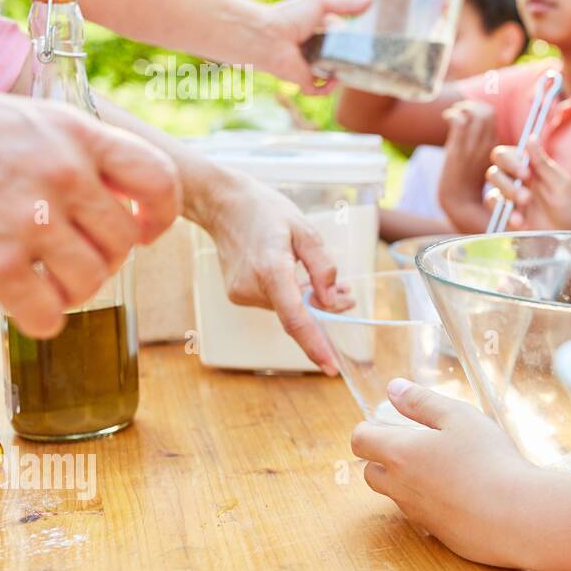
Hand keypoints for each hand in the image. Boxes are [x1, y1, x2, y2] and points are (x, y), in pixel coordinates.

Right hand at [0, 96, 180, 336]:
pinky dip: (45, 318)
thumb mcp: (40, 122)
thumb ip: (88, 154)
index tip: (147, 231)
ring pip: (92, 279)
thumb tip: (132, 203)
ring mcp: (27, 219)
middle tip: (79, 255)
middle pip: (123, 239)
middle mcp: (62, 175)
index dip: (161, 214)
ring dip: (77, 288)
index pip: (156, 179)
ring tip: (54, 280)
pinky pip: (45, 310)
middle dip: (108, 256)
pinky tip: (34, 309)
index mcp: (79, 135)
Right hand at [197, 168, 351, 374]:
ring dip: (309, 301)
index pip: (295, 318)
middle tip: (347, 294)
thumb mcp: (306, 230)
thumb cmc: (266, 212)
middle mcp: (251, 287)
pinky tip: (300, 279)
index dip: (315, 345)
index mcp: (271, 270)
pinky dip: (291, 296)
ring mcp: (240, 294)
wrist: (222, 203)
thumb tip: (332, 302)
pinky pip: (274, 302)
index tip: (330, 367)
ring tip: (327, 282)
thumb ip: (323, 267)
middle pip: (297, 314)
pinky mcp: (237, 294)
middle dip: (325, 309)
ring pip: (287, 309)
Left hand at [253, 0, 371, 91]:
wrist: (267, 36)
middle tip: (360, 54)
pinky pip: (322, 89)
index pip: (341, 35)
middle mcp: (312, 48)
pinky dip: (330, 86)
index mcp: (315, 29)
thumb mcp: (322, 3)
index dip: (350, 36)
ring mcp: (308, 65)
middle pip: (339, 55)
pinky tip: (334, 76)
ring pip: (334, 71)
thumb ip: (347, 4)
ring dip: (342, 69)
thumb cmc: (289, 16)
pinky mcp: (304, 81)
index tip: (363, 38)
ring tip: (348, 64)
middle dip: (349, 54)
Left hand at [350, 378, 544, 567]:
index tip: (389, 423)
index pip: (360, 440)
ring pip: (396, 494)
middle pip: (371, 472)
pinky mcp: (435, 533)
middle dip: (383, 457)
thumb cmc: (488, 459)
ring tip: (445, 466)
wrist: (516, 516)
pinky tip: (462, 491)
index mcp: (400, 453)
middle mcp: (400, 487)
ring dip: (408, 479)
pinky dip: (431, 500)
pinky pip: (421, 512)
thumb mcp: (459, 417)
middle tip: (418, 445)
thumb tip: (394, 389)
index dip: (369, 429)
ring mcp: (416, 513)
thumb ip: (423, 402)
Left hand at [440, 100, 496, 201]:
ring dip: (460, 110)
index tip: (469, 113)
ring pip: (473, 113)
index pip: (491, 114)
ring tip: (453, 115)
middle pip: (485, 111)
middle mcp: (488, 144)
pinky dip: (452, 115)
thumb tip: (474, 126)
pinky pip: (459, 121)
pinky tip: (447, 119)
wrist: (462, 203)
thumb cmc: (471, 185)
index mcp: (497, 146)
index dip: (479, 109)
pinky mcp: (460, 150)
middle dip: (470, 106)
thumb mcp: (483, 162)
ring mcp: (474, 146)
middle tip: (460, 112)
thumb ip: (483, 145)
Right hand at [486, 141, 570, 230]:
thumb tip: (531, 136)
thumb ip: (542, 162)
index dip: (510, 162)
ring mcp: (509, 200)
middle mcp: (514, 181)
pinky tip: (522, 222)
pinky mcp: (507, 217)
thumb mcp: (559, 182)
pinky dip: (507, 216)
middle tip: (527, 196)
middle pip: (493, 173)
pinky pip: (497, 213)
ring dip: (507, 198)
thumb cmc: (569, 205)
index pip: (503, 155)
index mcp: (525, 167)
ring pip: (491, 193)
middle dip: (507, 184)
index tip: (526, 173)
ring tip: (526, 206)